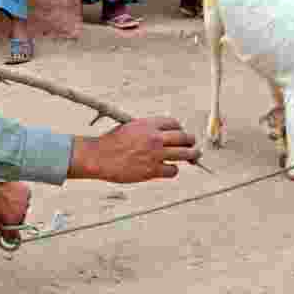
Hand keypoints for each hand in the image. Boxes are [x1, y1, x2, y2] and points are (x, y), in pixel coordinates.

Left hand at [0, 180, 31, 241]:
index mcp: (11, 221)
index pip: (14, 237)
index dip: (9, 237)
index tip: (5, 234)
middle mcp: (21, 214)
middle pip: (18, 223)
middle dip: (11, 220)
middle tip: (2, 212)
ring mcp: (25, 203)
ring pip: (22, 211)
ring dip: (16, 208)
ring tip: (5, 199)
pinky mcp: (27, 193)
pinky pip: (25, 199)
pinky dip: (19, 198)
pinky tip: (11, 193)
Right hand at [69, 117, 200, 182]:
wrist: (99, 157)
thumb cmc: (110, 143)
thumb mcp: (129, 127)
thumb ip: (146, 129)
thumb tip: (160, 134)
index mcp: (148, 124)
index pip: (174, 123)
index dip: (179, 129)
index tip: (180, 134)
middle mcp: (154, 137)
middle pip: (184, 137)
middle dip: (190, 141)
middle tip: (192, 145)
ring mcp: (155, 154)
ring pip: (185, 154)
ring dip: (192, 155)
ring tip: (194, 156)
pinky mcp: (152, 170)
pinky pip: (173, 170)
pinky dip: (173, 170)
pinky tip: (169, 169)